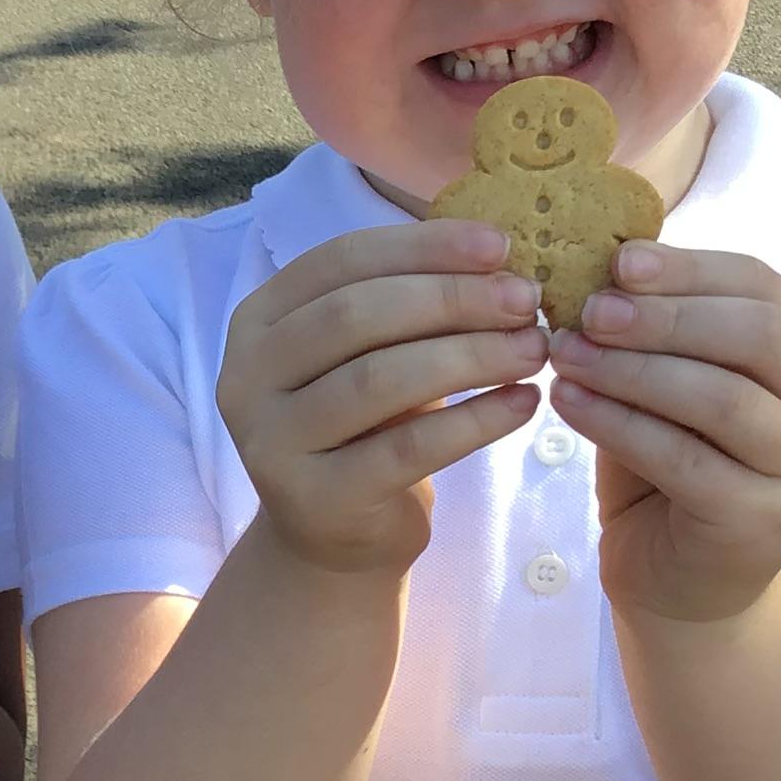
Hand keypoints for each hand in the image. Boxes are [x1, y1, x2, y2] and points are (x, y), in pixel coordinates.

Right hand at [215, 220, 549, 575]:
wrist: (335, 535)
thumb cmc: (363, 426)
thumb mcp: (370, 353)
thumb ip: (406, 301)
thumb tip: (497, 255)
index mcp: (257, 321)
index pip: (341, 261)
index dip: (423, 246)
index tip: (501, 246)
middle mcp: (246, 377)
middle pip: (357, 316)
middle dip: (453, 299)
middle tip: (527, 301)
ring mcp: (272, 442)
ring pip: (381, 379)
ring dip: (472, 356)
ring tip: (534, 350)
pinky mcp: (316, 499)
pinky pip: (409, 448)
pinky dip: (476, 420)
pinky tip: (524, 403)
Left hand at [547, 243, 780, 624]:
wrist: (681, 586)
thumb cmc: (671, 472)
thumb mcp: (671, 388)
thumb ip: (662, 332)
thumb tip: (606, 262)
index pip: (769, 292)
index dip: (693, 270)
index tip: (618, 260)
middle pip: (760, 337)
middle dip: (668, 315)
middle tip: (589, 311)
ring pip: (722, 398)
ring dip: (633, 368)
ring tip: (564, 353)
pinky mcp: (764, 522)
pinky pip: (684, 457)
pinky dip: (618, 423)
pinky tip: (566, 402)